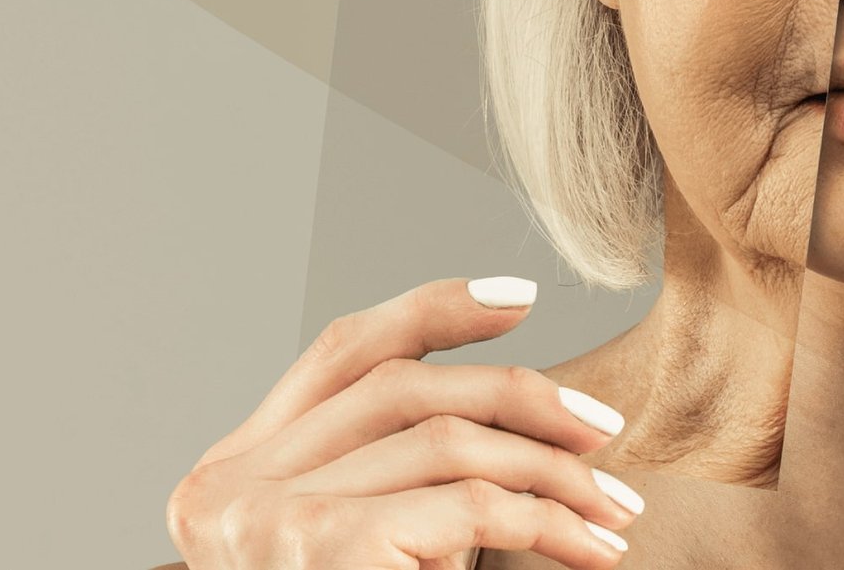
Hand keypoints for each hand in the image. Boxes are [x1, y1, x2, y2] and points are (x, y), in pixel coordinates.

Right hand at [162, 276, 642, 567]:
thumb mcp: (363, 539)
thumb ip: (402, 472)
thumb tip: (547, 419)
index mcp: (233, 471)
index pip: (341, 350)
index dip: (433, 310)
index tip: (521, 298)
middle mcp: (227, 487)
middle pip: (405, 386)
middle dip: (522, 397)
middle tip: (606, 431)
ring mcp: (262, 520)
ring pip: (447, 440)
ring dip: (553, 471)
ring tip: (615, 510)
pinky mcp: (319, 550)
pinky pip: (466, 507)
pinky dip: (547, 520)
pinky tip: (591, 547)